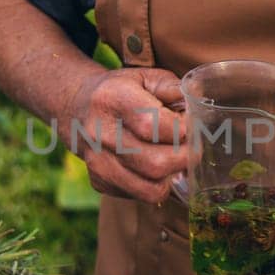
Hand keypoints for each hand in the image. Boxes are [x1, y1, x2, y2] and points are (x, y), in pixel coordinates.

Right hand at [63, 67, 188, 203]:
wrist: (78, 107)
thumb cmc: (121, 91)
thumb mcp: (145, 78)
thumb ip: (174, 88)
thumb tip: (196, 103)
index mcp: (113, 99)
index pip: (154, 125)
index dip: (181, 130)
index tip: (188, 126)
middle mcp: (100, 132)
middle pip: (155, 163)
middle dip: (183, 158)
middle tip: (190, 148)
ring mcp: (97, 161)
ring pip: (150, 189)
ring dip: (171, 177)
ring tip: (173, 159)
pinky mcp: (99, 182)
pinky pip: (139, 196)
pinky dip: (155, 185)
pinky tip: (153, 167)